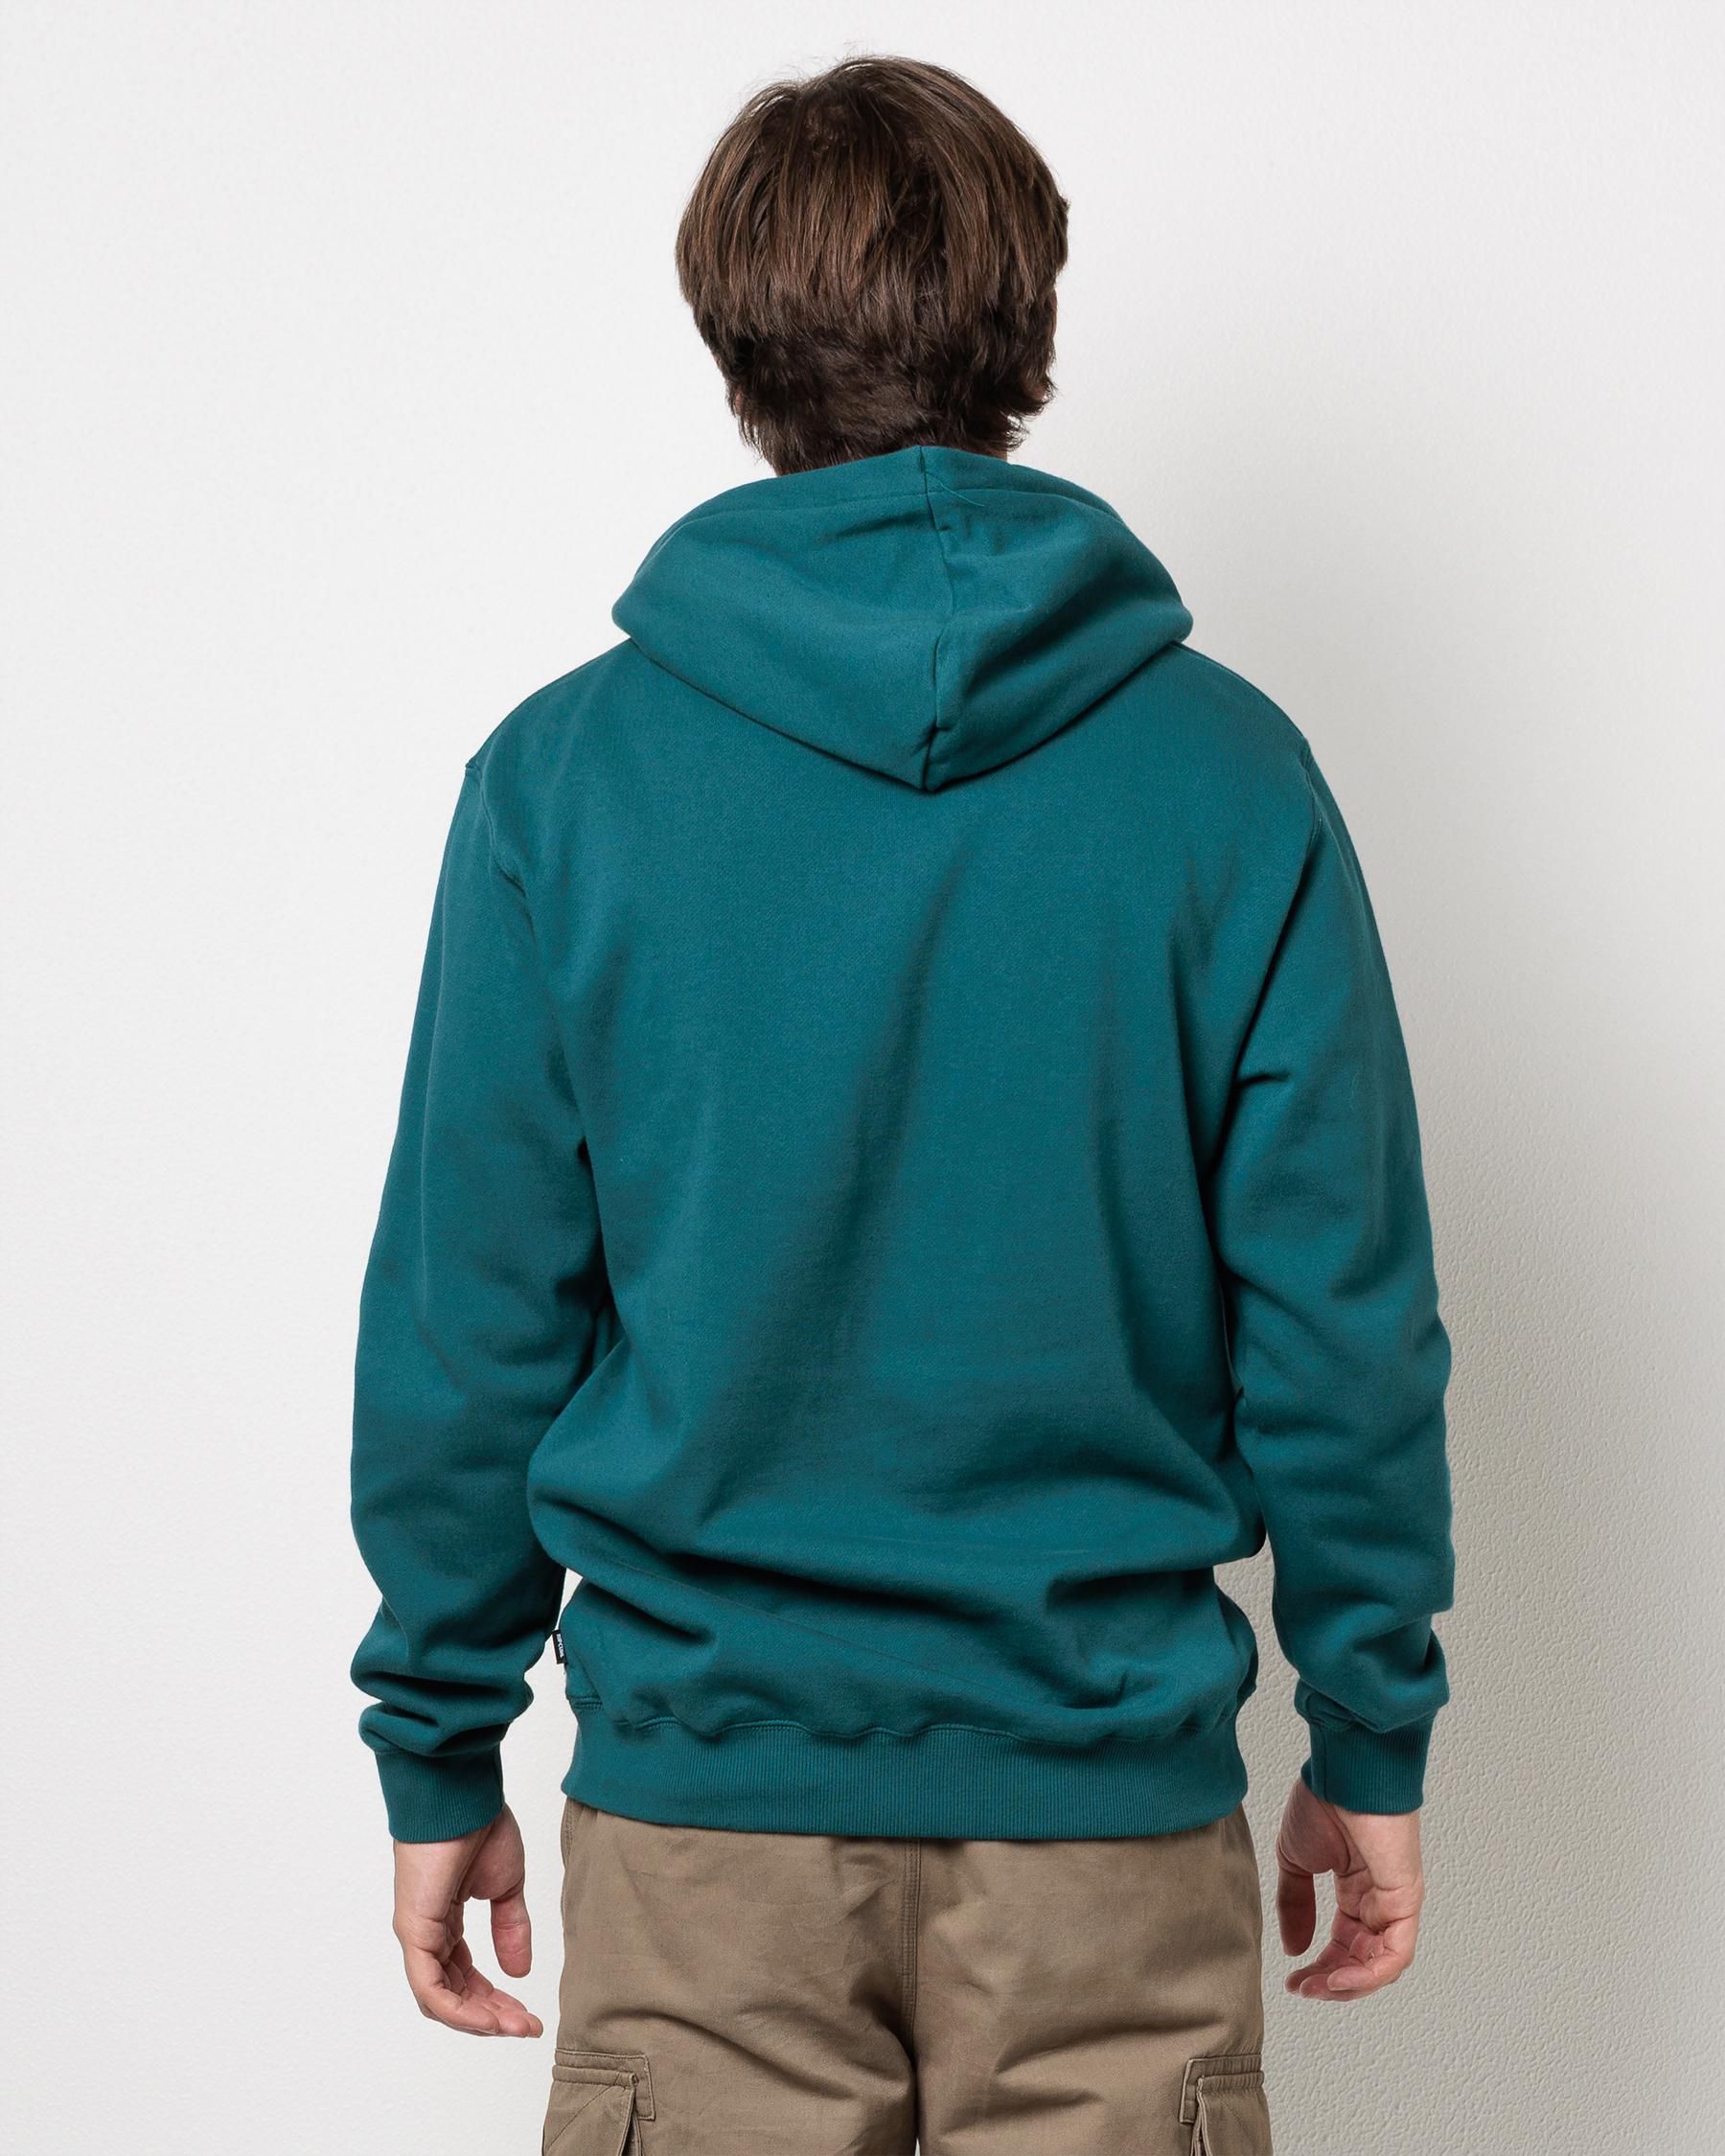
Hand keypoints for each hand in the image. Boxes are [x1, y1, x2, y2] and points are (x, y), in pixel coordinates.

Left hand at [392, 1804, 543, 2035]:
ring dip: (479, 2019)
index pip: (465, 1977)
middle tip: (526, 2027)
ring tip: (514, 2027)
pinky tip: (489, 2020)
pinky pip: (430, 1987)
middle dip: (491, 2016)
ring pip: (440, 1999)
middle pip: (453, 1995)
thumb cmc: (480, 1826)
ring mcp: (417, 1935)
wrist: (463, 1797)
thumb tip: (519, 1972)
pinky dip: (458, 2010)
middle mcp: (426, 1934)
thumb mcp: (505, 1886)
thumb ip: (510, 1928)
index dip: (496, 2000)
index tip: (529, 2015)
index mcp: (444, 1921)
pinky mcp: (414, 1932)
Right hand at [1275, 1775, 1423, 2000]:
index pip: (1344, 1946)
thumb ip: (1294, 1905)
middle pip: (1362, 1962)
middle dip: (1331, 1983)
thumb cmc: (1323, 1802)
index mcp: (1357, 1891)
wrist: (1344, 1773)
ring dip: (1349, 1986)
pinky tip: (1338, 1978)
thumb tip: (1293, 1949)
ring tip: (1317, 1988)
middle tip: (1302, 1990)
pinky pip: (1395, 1953)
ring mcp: (1396, 1903)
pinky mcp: (1406, 1901)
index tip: (1291, 1981)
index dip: (1318, 1969)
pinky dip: (1369, 1975)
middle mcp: (1380, 1902)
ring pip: (1382, 1966)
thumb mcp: (1296, 1861)